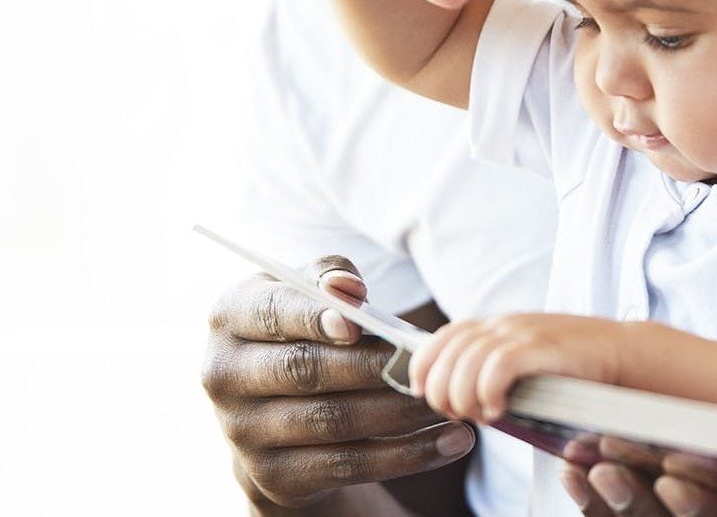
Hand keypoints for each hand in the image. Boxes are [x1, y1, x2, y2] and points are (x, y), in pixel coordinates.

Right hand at [202, 255, 475, 508]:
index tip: (357, 323)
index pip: (273, 313)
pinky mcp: (275, 476)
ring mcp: (244, 432)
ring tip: (447, 400)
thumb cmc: (304, 333)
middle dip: (375, 367)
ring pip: (334, 421)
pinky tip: (452, 441)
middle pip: (307, 370)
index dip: (314, 317)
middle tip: (428, 363)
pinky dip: (408, 455)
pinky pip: (350, 465)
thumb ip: (330, 279)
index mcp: (232, 318)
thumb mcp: (308, 296)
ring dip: (399, 412)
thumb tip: (348, 288)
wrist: (275, 415)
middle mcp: (226, 375)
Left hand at [408, 313, 626, 422]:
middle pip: (447, 353)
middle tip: (457, 413)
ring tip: (481, 415)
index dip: (423, 365)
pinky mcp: (540, 347)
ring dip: (463, 396)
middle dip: (441, 390)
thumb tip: (460, 400)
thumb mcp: (526, 359)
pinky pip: (497, 367)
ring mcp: (522, 333)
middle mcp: (504, 324)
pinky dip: (489, 393)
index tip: (424, 393)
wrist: (620, 352)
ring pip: (466, 362)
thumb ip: (494, 368)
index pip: (442, 336)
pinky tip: (500, 411)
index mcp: (496, 325)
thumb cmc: (573, 366)